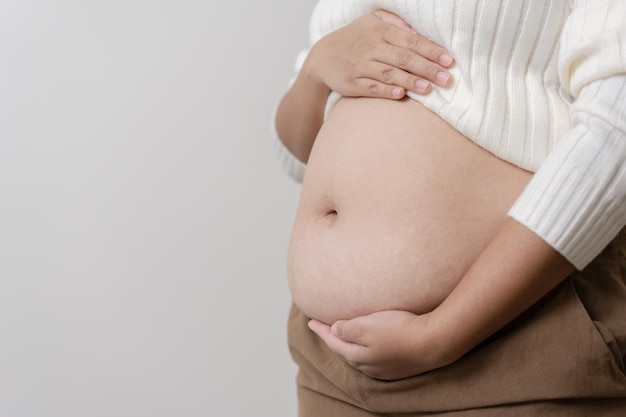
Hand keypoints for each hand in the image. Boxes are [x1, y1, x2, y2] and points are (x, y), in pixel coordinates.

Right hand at [303, 10, 453, 99]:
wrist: (321, 57)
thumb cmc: (355, 39)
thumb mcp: (372, 22)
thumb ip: (396, 24)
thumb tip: (420, 33)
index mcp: (379, 31)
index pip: (411, 40)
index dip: (431, 50)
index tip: (448, 60)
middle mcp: (370, 47)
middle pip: (403, 58)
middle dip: (426, 68)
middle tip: (446, 78)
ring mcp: (359, 66)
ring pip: (388, 73)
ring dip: (409, 81)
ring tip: (428, 89)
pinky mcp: (350, 83)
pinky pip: (370, 88)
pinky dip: (385, 91)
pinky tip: (400, 95)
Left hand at [308, 310, 451, 380]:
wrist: (433, 343)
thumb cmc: (399, 331)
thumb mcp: (366, 325)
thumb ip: (346, 329)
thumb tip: (334, 330)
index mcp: (356, 356)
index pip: (332, 341)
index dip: (321, 329)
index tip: (310, 320)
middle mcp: (368, 367)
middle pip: (345, 351)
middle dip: (334, 338)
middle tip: (324, 327)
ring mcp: (384, 369)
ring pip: (360, 355)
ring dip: (350, 344)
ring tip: (345, 333)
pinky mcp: (399, 366)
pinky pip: (375, 357)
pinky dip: (367, 347)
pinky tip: (371, 343)